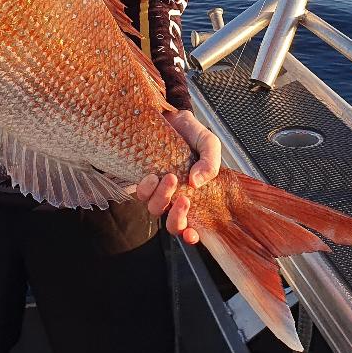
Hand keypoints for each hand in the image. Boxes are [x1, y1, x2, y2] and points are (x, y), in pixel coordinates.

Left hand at [136, 110, 221, 244]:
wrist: (170, 116)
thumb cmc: (191, 133)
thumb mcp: (209, 143)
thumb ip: (210, 162)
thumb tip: (196, 182)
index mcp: (195, 195)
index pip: (193, 226)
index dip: (191, 237)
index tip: (192, 234)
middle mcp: (176, 198)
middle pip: (172, 226)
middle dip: (176, 218)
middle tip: (183, 198)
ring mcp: (158, 191)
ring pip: (155, 210)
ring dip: (162, 197)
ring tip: (169, 176)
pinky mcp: (143, 181)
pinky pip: (141, 195)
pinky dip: (147, 188)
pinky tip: (152, 175)